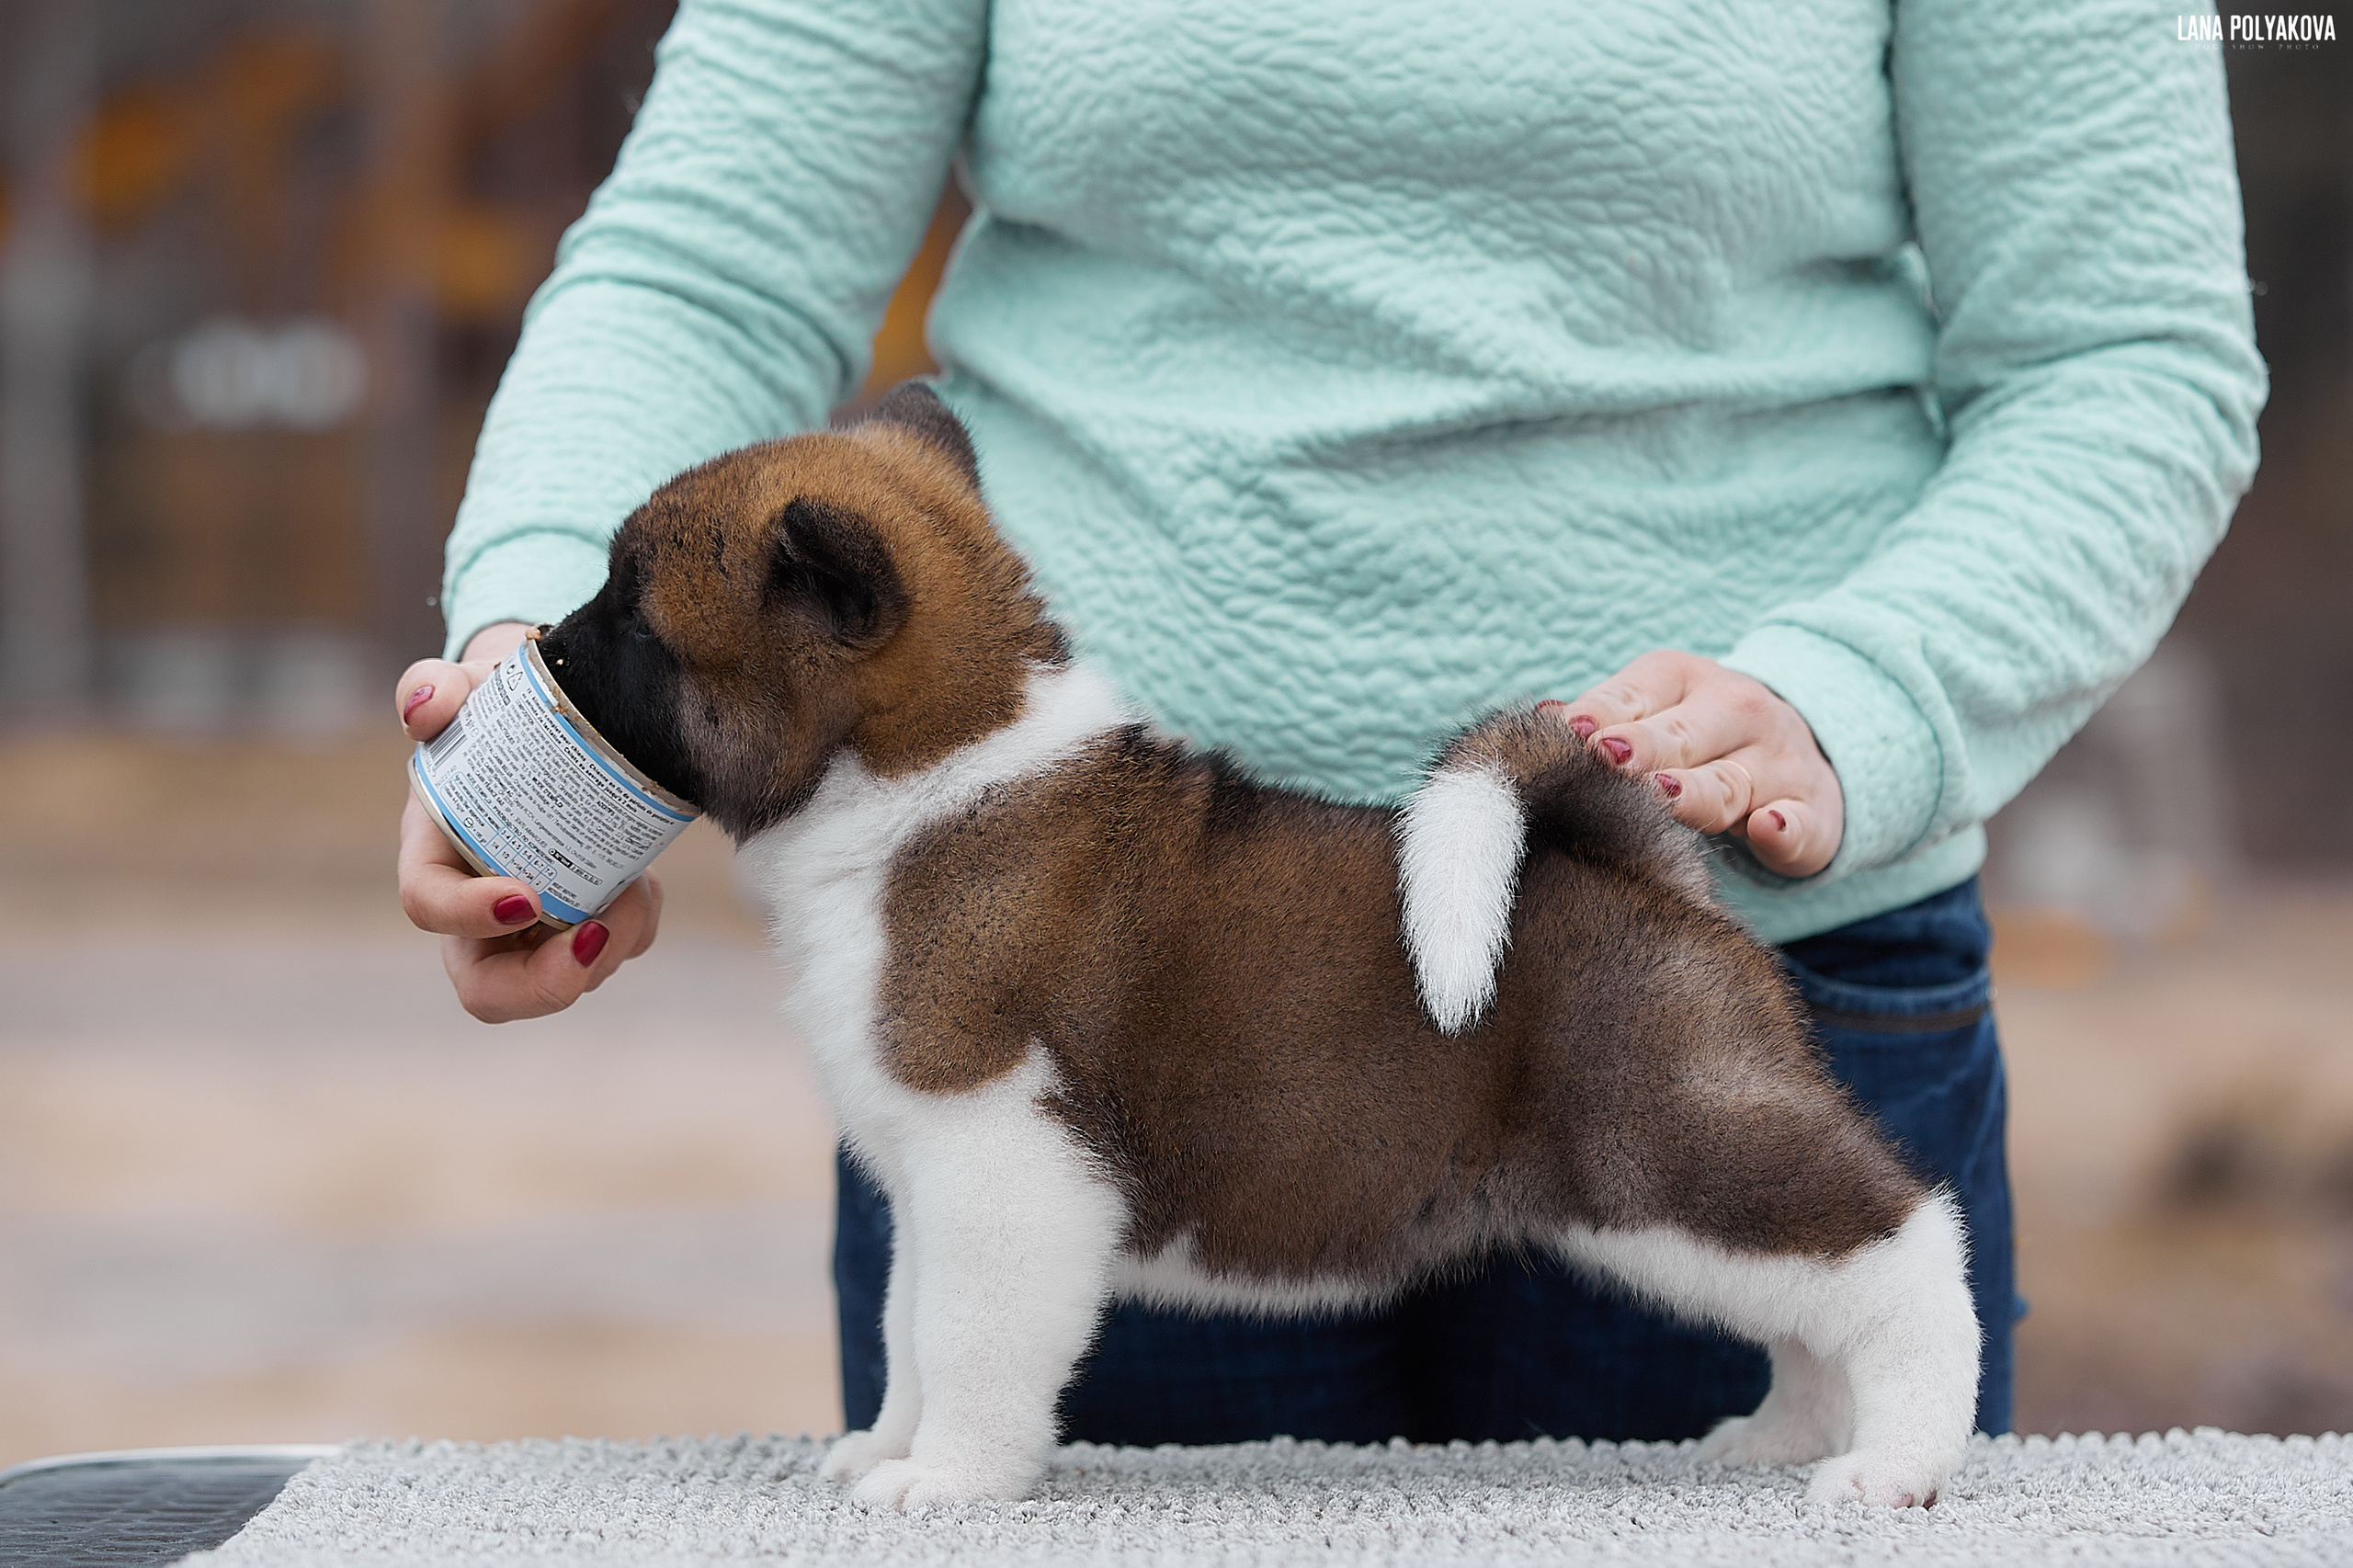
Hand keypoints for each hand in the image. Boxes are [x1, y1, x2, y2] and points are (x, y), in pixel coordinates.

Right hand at [394, 620, 664, 1021]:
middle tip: (595, 934)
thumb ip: (435, 686)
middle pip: (488, 988)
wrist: (562, 720)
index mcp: (434, 853)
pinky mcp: (582, 923)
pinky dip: (636, 925)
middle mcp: (476, 908)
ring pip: (563, 978)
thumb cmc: (500, 709)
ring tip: (636, 885)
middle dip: (544, 983)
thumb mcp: (471, 688)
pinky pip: (611, 950)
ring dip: (609, 945)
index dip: (467, 915)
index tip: (525, 895)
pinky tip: (643, 882)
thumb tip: (426, 708)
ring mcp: (532, 927)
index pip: (428, 906)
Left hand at [1555, 650, 1843, 877]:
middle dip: (1645, 747)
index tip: (1572, 730)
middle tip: (1606, 758)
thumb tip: (1542, 720)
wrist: (1802, 757)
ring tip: (1662, 795)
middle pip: (1683, 734)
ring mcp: (1779, 763)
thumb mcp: (1652, 713)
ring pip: (1730, 782)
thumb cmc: (1696, 739)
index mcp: (1684, 679)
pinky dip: (1785, 828)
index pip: (1636, 693)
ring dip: (1697, 790)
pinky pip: (1799, 823)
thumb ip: (1601, 720)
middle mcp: (1738, 711)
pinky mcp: (1812, 815)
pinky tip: (1767, 827)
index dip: (1604, 712)